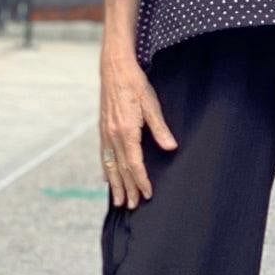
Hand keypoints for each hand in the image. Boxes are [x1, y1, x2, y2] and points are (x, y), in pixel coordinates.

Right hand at [99, 49, 177, 206]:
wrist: (114, 68)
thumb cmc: (135, 84)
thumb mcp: (152, 104)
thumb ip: (160, 128)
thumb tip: (171, 148)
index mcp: (126, 131)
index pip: (134, 164)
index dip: (141, 180)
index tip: (147, 194)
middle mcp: (113, 135)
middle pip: (120, 169)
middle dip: (127, 188)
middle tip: (132, 206)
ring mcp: (105, 132)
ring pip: (109, 165)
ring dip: (114, 184)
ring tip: (118, 200)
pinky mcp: (102, 128)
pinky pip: (103, 154)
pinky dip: (105, 169)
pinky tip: (107, 178)